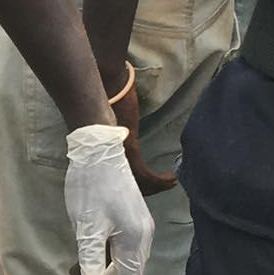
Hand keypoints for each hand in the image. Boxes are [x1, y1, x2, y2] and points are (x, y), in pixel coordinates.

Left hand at [65, 123, 154, 274]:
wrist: (99, 149)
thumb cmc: (90, 185)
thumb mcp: (86, 224)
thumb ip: (90, 257)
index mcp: (133, 240)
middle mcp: (142, 236)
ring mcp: (138, 228)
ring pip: (127, 268)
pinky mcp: (131, 222)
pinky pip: (125, 255)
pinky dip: (115, 271)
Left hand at [108, 66, 177, 195]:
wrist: (108, 84)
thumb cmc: (109, 97)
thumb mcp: (112, 121)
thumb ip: (116, 132)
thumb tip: (123, 136)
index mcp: (102, 151)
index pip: (116, 178)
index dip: (132, 186)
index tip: (147, 189)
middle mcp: (106, 156)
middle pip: (125, 184)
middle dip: (145, 190)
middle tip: (162, 189)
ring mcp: (115, 153)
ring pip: (135, 181)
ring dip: (155, 187)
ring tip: (170, 184)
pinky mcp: (126, 148)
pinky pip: (143, 173)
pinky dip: (157, 181)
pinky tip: (170, 180)